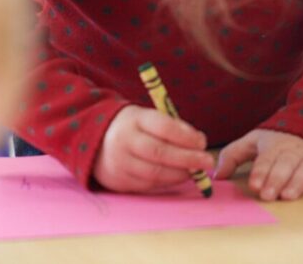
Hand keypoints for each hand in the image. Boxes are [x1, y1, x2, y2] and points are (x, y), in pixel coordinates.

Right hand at [93, 104, 214, 192]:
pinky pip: (147, 185)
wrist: (95, 142)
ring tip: (195, 171)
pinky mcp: (118, 182)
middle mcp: (125, 141)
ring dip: (179, 174)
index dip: (185, 135)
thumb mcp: (146, 117)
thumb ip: (169, 126)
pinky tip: (178, 177)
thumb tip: (198, 142)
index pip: (163, 127)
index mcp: (135, 119)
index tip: (202, 141)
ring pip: (154, 172)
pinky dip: (166, 182)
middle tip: (207, 161)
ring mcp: (119, 163)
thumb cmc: (133, 127)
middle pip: (160, 152)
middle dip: (187, 158)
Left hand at [214, 129, 302, 200]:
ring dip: (299, 181)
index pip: (267, 158)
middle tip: (268, 194)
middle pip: (286, 163)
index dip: (261, 170)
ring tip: (289, 195)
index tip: (254, 184)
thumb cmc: (281, 137)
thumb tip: (216, 175)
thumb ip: (234, 154)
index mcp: (276, 144)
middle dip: (277, 178)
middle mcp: (296, 149)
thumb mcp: (256, 139)